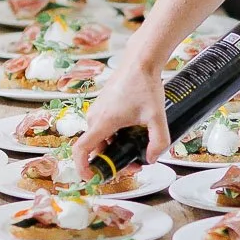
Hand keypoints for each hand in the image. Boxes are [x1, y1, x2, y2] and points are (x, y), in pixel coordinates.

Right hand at [72, 46, 169, 175]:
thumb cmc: (145, 85)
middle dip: (113, 162)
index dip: (82, 168)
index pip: (81, 150)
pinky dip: (114, 137)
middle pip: (96, 149)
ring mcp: (97, 110)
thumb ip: (158, 142)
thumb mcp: (157, 117)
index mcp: (103, 122)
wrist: (140, 61)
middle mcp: (95, 117)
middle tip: (135, 165)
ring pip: (101, 139)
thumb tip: (151, 159)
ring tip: (137, 150)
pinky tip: (133, 134)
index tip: (91, 178)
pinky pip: (103, 128)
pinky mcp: (102, 106)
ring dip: (115, 149)